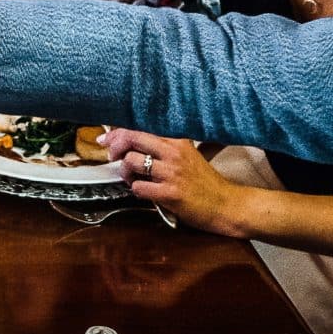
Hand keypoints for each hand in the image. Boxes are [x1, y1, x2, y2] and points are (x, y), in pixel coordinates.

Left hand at [100, 128, 250, 236]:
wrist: (226, 205)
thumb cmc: (204, 182)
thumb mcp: (187, 155)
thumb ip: (163, 148)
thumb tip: (131, 143)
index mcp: (177, 140)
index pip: (141, 128)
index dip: (118, 133)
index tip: (106, 139)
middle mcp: (174, 152)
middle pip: (132, 139)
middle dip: (115, 148)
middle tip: (112, 157)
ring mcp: (172, 173)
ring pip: (131, 162)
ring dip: (126, 172)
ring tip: (134, 178)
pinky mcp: (170, 193)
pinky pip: (138, 187)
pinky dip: (136, 190)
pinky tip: (145, 191)